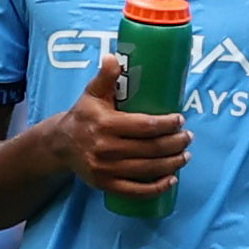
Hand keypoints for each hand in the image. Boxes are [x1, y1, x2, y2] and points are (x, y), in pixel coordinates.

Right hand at [50, 59, 187, 204]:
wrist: (59, 145)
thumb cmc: (83, 116)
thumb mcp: (92, 94)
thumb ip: (106, 77)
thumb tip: (114, 57)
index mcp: (104, 124)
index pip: (145, 126)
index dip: (167, 124)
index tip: (180, 120)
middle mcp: (104, 148)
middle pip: (151, 149)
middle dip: (176, 144)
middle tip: (188, 138)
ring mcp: (104, 169)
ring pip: (147, 169)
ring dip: (172, 164)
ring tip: (185, 155)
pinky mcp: (105, 184)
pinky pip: (135, 191)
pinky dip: (156, 187)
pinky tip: (171, 179)